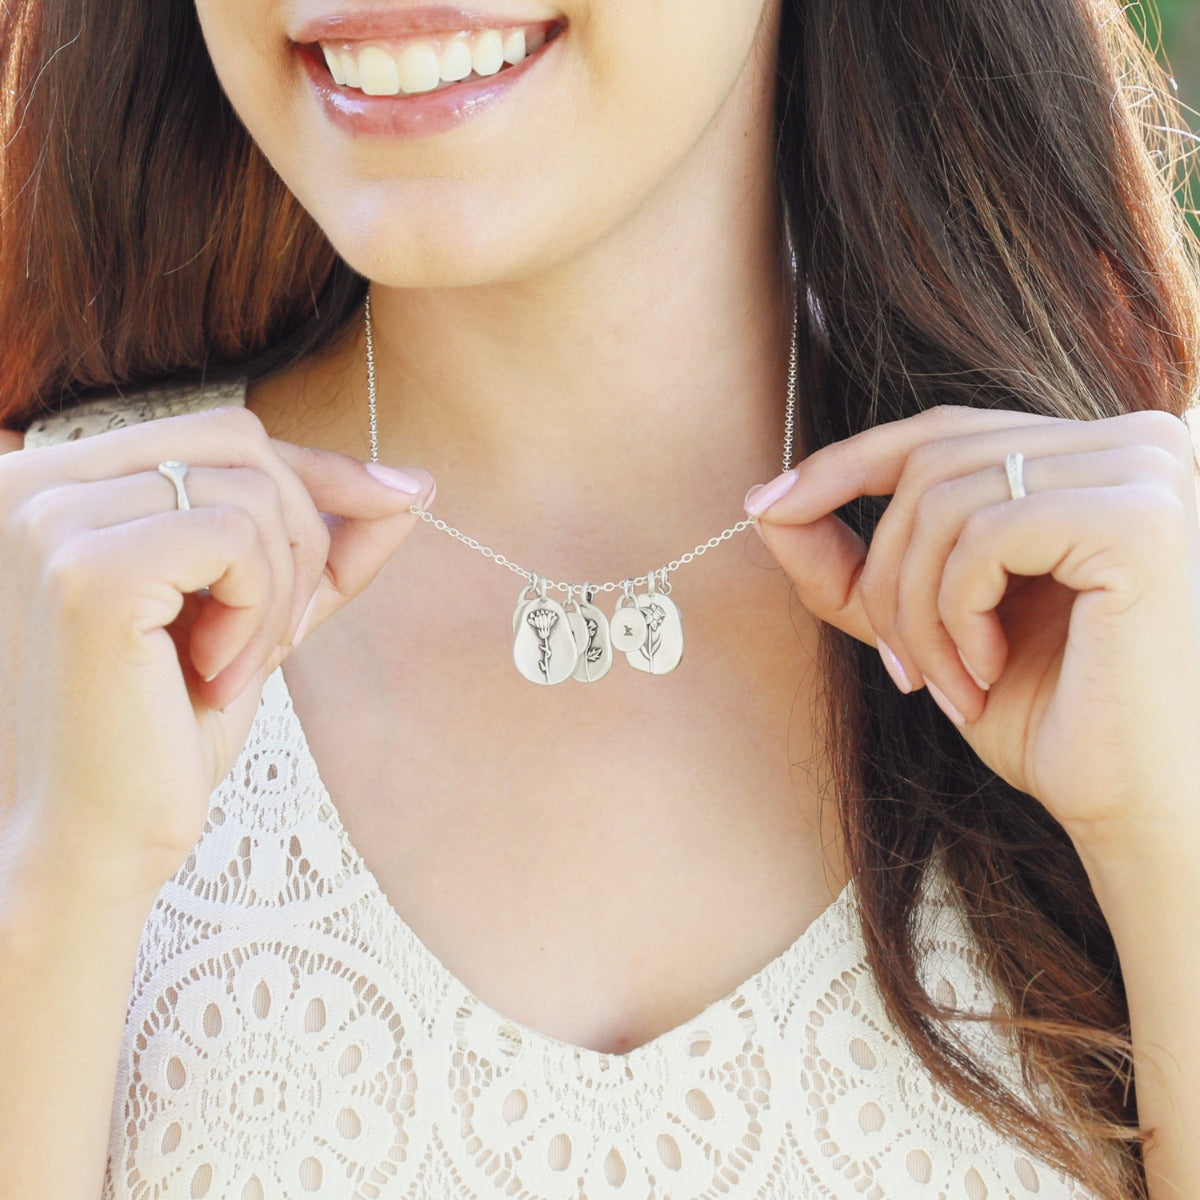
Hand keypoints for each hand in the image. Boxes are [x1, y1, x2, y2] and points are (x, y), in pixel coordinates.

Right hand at [0, 408, 431, 896]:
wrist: (91, 842)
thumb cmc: (163, 729)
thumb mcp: (257, 613)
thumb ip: (323, 543)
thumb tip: (413, 482)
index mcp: (60, 482)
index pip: (219, 430)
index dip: (318, 469)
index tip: (399, 496)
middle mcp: (33, 480)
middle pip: (240, 442)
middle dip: (300, 536)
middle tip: (276, 636)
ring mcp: (51, 519)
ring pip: (249, 489)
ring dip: (280, 588)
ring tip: (237, 665)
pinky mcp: (88, 571)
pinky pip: (237, 537)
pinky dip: (258, 607)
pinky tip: (215, 673)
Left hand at [751, 405, 1199, 866]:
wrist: (1136, 806)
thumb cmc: (1046, 716)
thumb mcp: (930, 625)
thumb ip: (856, 565)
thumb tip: (767, 504)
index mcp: (1092, 456)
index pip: (941, 430)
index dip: (844, 464)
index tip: (768, 506)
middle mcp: (1134, 442)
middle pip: (929, 461)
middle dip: (881, 572)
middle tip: (896, 668)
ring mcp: (1147, 472)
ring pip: (944, 500)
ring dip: (913, 610)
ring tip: (944, 684)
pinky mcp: (1139, 519)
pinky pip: (982, 536)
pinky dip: (955, 614)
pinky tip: (988, 673)